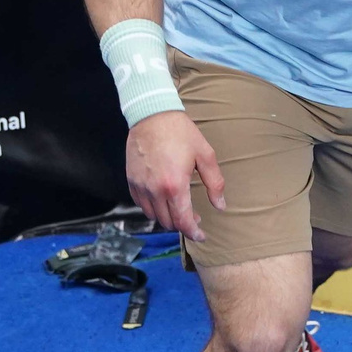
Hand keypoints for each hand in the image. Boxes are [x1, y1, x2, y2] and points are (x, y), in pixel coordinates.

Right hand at [126, 109, 222, 241]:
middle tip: (194, 217)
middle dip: (182, 224)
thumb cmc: (180, 132)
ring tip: (178, 208)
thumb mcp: (205, 155)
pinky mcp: (131, 181)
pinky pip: (141, 204)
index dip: (193, 232)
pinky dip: (152, 207)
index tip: (200, 235)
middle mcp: (155, 190)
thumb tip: (220, 205)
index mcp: (175, 186)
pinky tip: (162, 199)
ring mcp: (141, 186)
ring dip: (167, 217)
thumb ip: (214, 183)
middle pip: (168, 222)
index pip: (183, 221)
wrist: (152, 115)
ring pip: (153, 216)